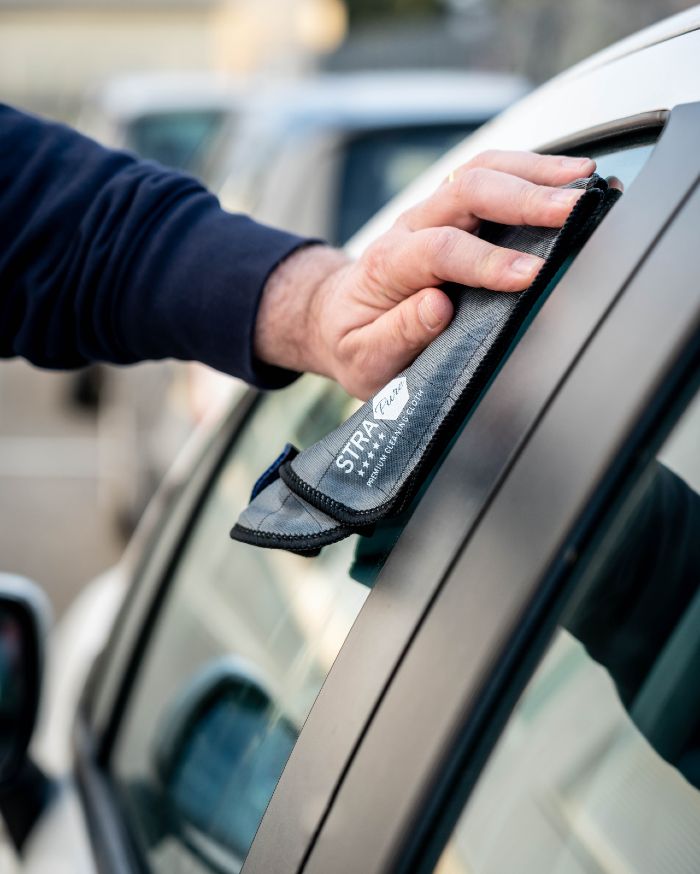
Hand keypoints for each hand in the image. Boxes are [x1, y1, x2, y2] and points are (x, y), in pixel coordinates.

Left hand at [255, 150, 595, 398]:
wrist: (334, 314)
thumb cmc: (354, 340)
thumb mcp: (364, 357)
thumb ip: (395, 335)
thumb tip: (437, 307)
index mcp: (388, 266)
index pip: (440, 250)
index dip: (487, 261)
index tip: (530, 275)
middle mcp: (410, 228)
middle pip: (466, 191)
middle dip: (524, 198)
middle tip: (574, 209)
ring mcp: (430, 214)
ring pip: (480, 172)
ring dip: (534, 172)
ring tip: (583, 180)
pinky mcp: (450, 213)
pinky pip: (488, 177)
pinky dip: (528, 171)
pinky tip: (564, 178)